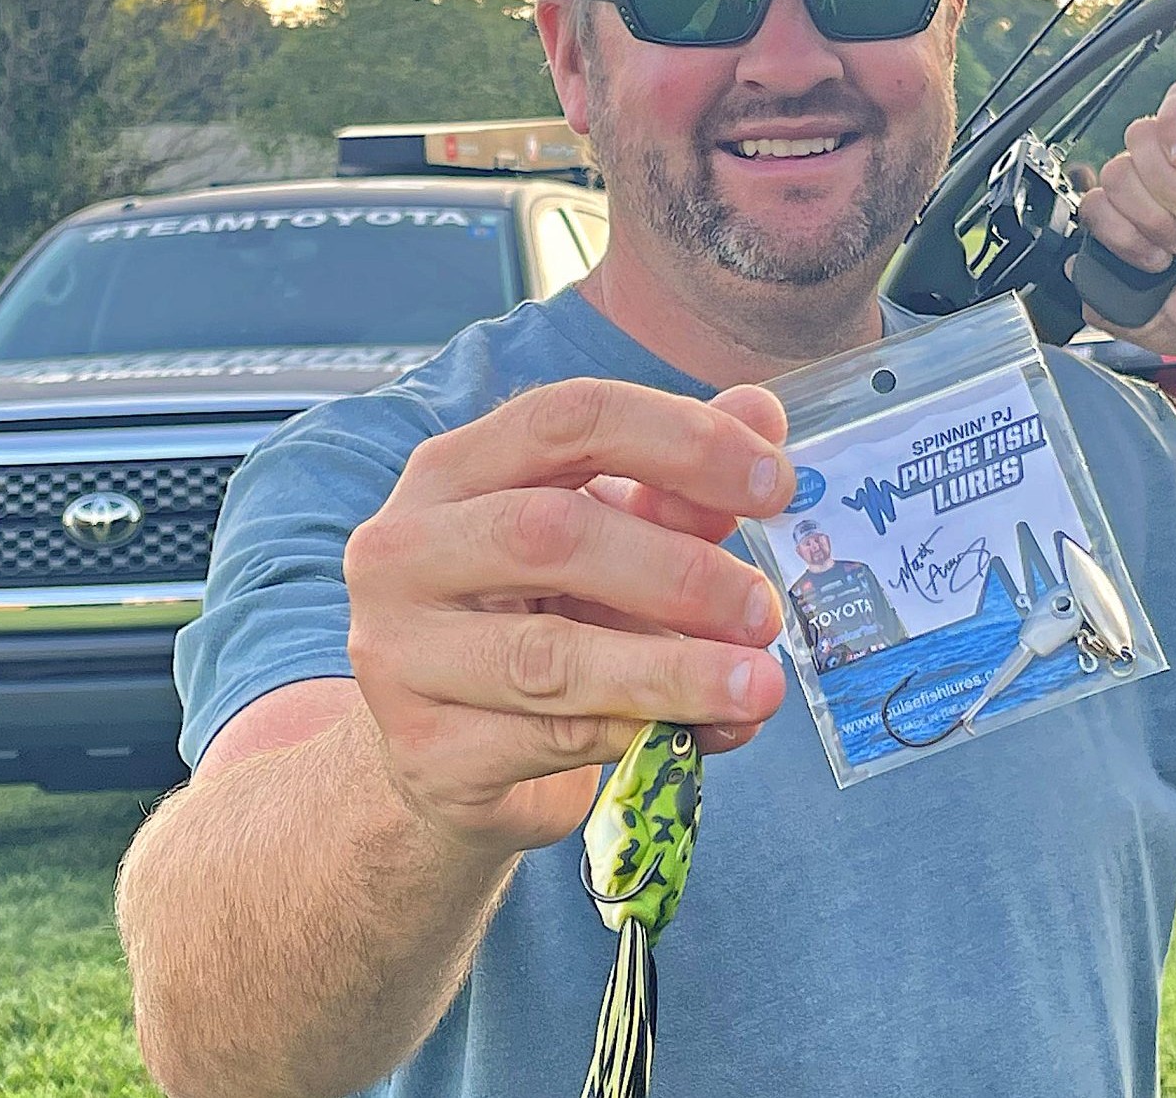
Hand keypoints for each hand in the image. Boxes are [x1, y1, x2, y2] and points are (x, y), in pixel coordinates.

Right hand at [344, 379, 792, 858]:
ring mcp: (400, 656)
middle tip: (765, 609)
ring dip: (674, 670)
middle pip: (551, 533)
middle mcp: (404, 549)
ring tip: (760, 686)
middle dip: (679, 570)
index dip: (681, 441)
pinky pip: (552, 742)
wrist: (447, 761)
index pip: (567, 419)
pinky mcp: (424, 753)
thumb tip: (763, 414)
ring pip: (549, 657)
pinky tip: (707, 733)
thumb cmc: (533, 624)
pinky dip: (643, 736)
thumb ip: (673, 486)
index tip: (775, 484)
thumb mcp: (602, 543)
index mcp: (452, 470)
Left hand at [1072, 80, 1175, 356]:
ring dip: (1163, 181)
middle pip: (1115, 171)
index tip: (1159, 260)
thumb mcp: (1164, 325)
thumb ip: (1111, 309)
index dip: (1118, 230)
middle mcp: (1165, 189)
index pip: (1096, 204)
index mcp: (1146, 226)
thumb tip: (1070, 274)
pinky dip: (1174, 123)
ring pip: (1138, 137)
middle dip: (1146, 213)